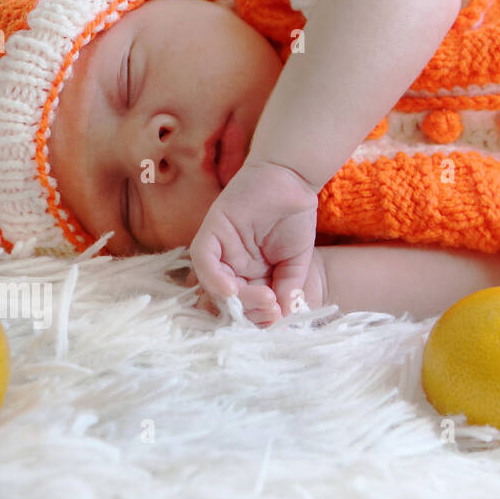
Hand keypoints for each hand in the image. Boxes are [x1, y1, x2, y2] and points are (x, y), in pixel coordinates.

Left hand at [188, 159, 319, 320]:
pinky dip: (213, 278)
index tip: (277, 318)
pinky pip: (203, 261)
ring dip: (237, 300)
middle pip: (226, 301)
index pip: (243, 306)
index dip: (256, 318)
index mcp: (248, 275)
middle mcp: (229, 266)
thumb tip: (284, 317)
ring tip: (267, 299)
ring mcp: (219, 250)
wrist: (293, 179)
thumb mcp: (297, 261)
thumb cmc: (294, 217)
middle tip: (272, 309)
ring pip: (213, 286)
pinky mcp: (211, 232)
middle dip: (248, 312)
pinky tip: (232, 289)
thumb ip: (289, 287)